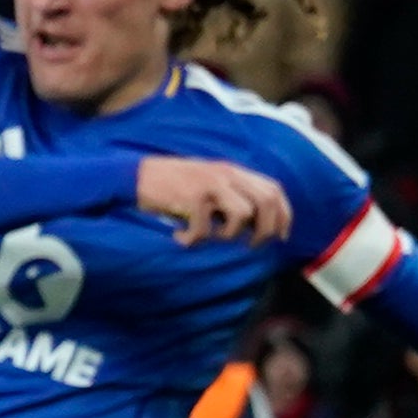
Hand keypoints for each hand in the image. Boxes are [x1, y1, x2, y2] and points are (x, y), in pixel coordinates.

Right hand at [128, 157, 293, 242]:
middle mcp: (226, 174)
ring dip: (230, 236)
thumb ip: (231, 195)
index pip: (273, 190)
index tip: (279, 237)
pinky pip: (206, 228)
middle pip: (267, 202)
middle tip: (250, 246)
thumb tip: (254, 226)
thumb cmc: (171, 186)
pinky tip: (180, 239)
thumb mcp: (208, 183)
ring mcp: (210, 184)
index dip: (283, 216)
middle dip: (265, 230)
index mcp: (233, 171)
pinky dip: (194, 240)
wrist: (134, 175)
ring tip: (210, 238)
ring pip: (243, 215)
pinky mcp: (192, 196)